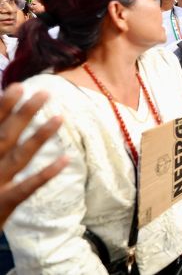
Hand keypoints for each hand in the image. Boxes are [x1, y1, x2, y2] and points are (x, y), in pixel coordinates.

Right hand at [0, 84, 66, 227]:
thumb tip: (4, 121)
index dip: (3, 106)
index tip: (18, 86)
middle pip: (6, 135)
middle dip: (24, 113)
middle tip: (44, 93)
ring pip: (20, 157)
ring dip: (39, 136)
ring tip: (61, 117)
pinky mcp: (4, 204)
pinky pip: (28, 188)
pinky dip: (46, 174)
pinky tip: (66, 160)